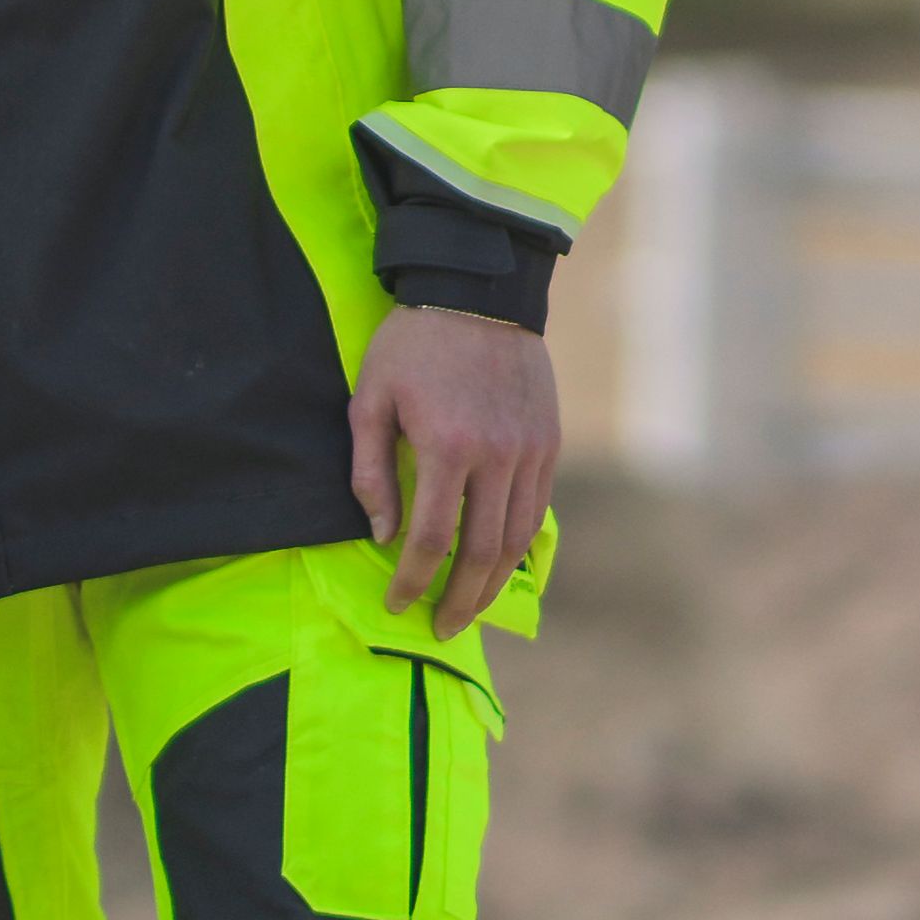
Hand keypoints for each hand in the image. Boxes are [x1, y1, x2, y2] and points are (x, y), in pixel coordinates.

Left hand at [351, 307, 559, 641]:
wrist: (479, 291)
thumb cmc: (413, 343)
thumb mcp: (370, 397)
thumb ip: (371, 469)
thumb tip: (381, 532)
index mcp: (447, 445)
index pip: (432, 538)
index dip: (412, 580)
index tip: (396, 605)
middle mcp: (497, 456)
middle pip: (482, 552)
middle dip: (459, 599)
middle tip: (440, 628)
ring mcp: (530, 452)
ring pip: (517, 538)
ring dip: (493, 583)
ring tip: (468, 608)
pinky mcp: (549, 444)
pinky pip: (537, 510)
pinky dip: (518, 546)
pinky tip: (497, 563)